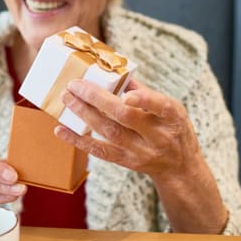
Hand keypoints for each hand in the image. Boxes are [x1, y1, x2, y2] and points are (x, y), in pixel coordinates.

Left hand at [54, 78, 199, 179]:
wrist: (179, 167)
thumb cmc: (173, 129)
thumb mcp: (171, 109)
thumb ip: (146, 92)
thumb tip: (118, 73)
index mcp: (172, 116)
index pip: (159, 106)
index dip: (143, 100)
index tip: (127, 94)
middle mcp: (157, 136)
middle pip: (125, 117)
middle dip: (97, 99)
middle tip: (75, 84)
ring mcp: (141, 151)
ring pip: (109, 133)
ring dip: (84, 114)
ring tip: (67, 98)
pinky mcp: (127, 162)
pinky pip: (100, 151)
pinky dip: (79, 140)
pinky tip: (61, 130)